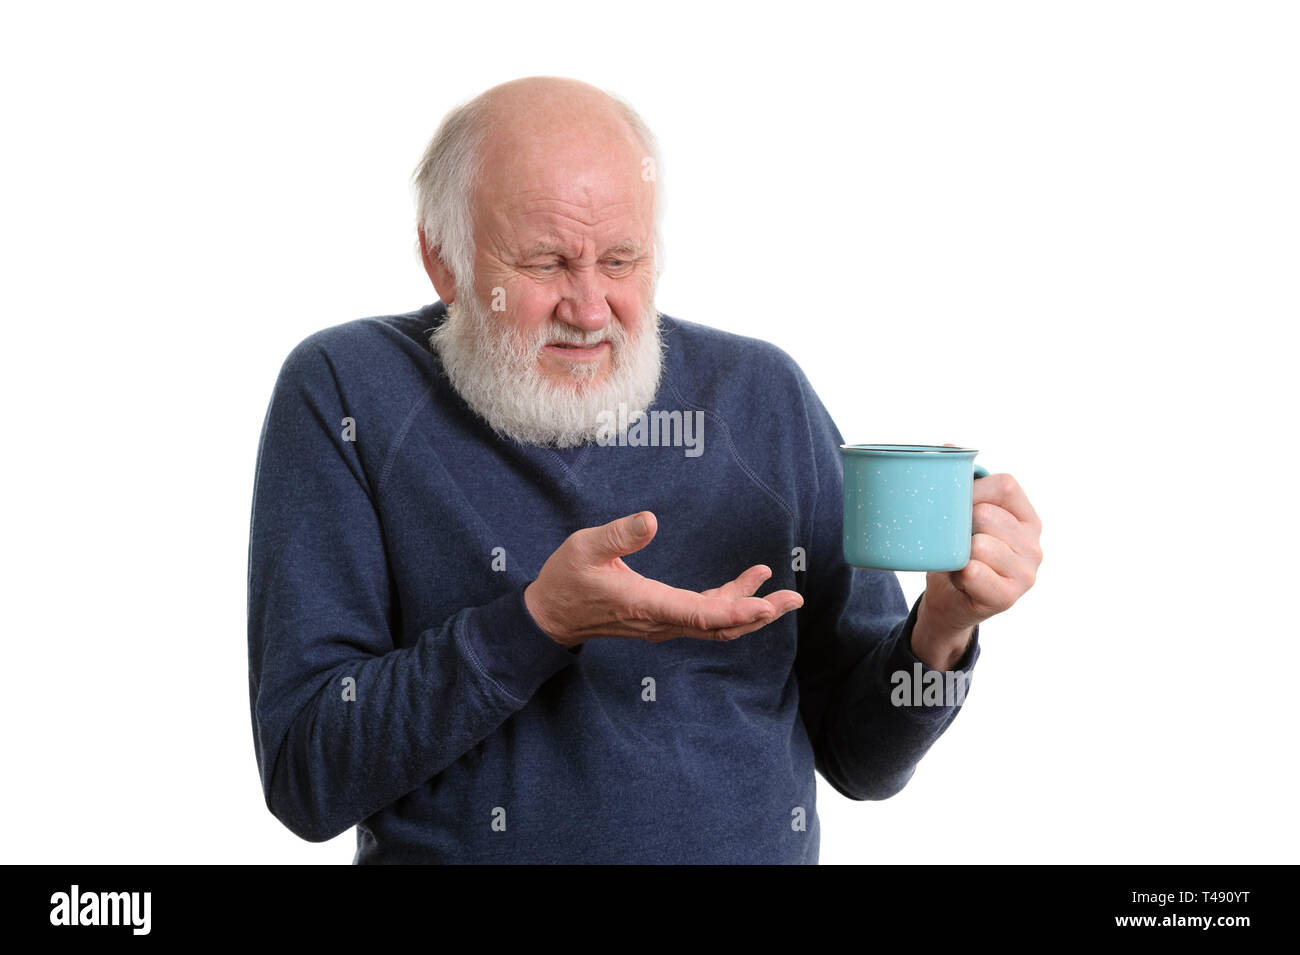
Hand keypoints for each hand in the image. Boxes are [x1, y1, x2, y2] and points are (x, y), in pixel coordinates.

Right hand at [524, 510, 803, 646]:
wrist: (551, 616)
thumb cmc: (566, 579)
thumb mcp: (584, 548)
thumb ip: (618, 535)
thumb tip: (651, 519)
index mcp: (646, 604)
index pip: (701, 614)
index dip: (736, 610)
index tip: (765, 606)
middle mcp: (661, 621)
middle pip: (720, 625)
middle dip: (758, 613)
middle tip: (794, 599)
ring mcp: (663, 623)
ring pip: (716, 624)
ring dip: (750, 611)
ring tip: (782, 594)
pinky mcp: (662, 619)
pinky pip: (704, 618)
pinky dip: (730, 605)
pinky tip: (747, 587)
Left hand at [915, 462, 1041, 665]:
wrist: (950, 601)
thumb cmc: (956, 552)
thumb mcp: (961, 516)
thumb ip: (960, 482)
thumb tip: (947, 446)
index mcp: (1027, 517)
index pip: (1005, 485)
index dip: (973, 491)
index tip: (958, 506)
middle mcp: (1034, 544)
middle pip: (987, 514)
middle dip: (960, 526)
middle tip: (957, 543)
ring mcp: (1027, 572)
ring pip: (979, 544)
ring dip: (957, 554)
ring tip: (960, 563)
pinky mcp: (1010, 596)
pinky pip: (974, 572)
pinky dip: (959, 575)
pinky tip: (963, 580)